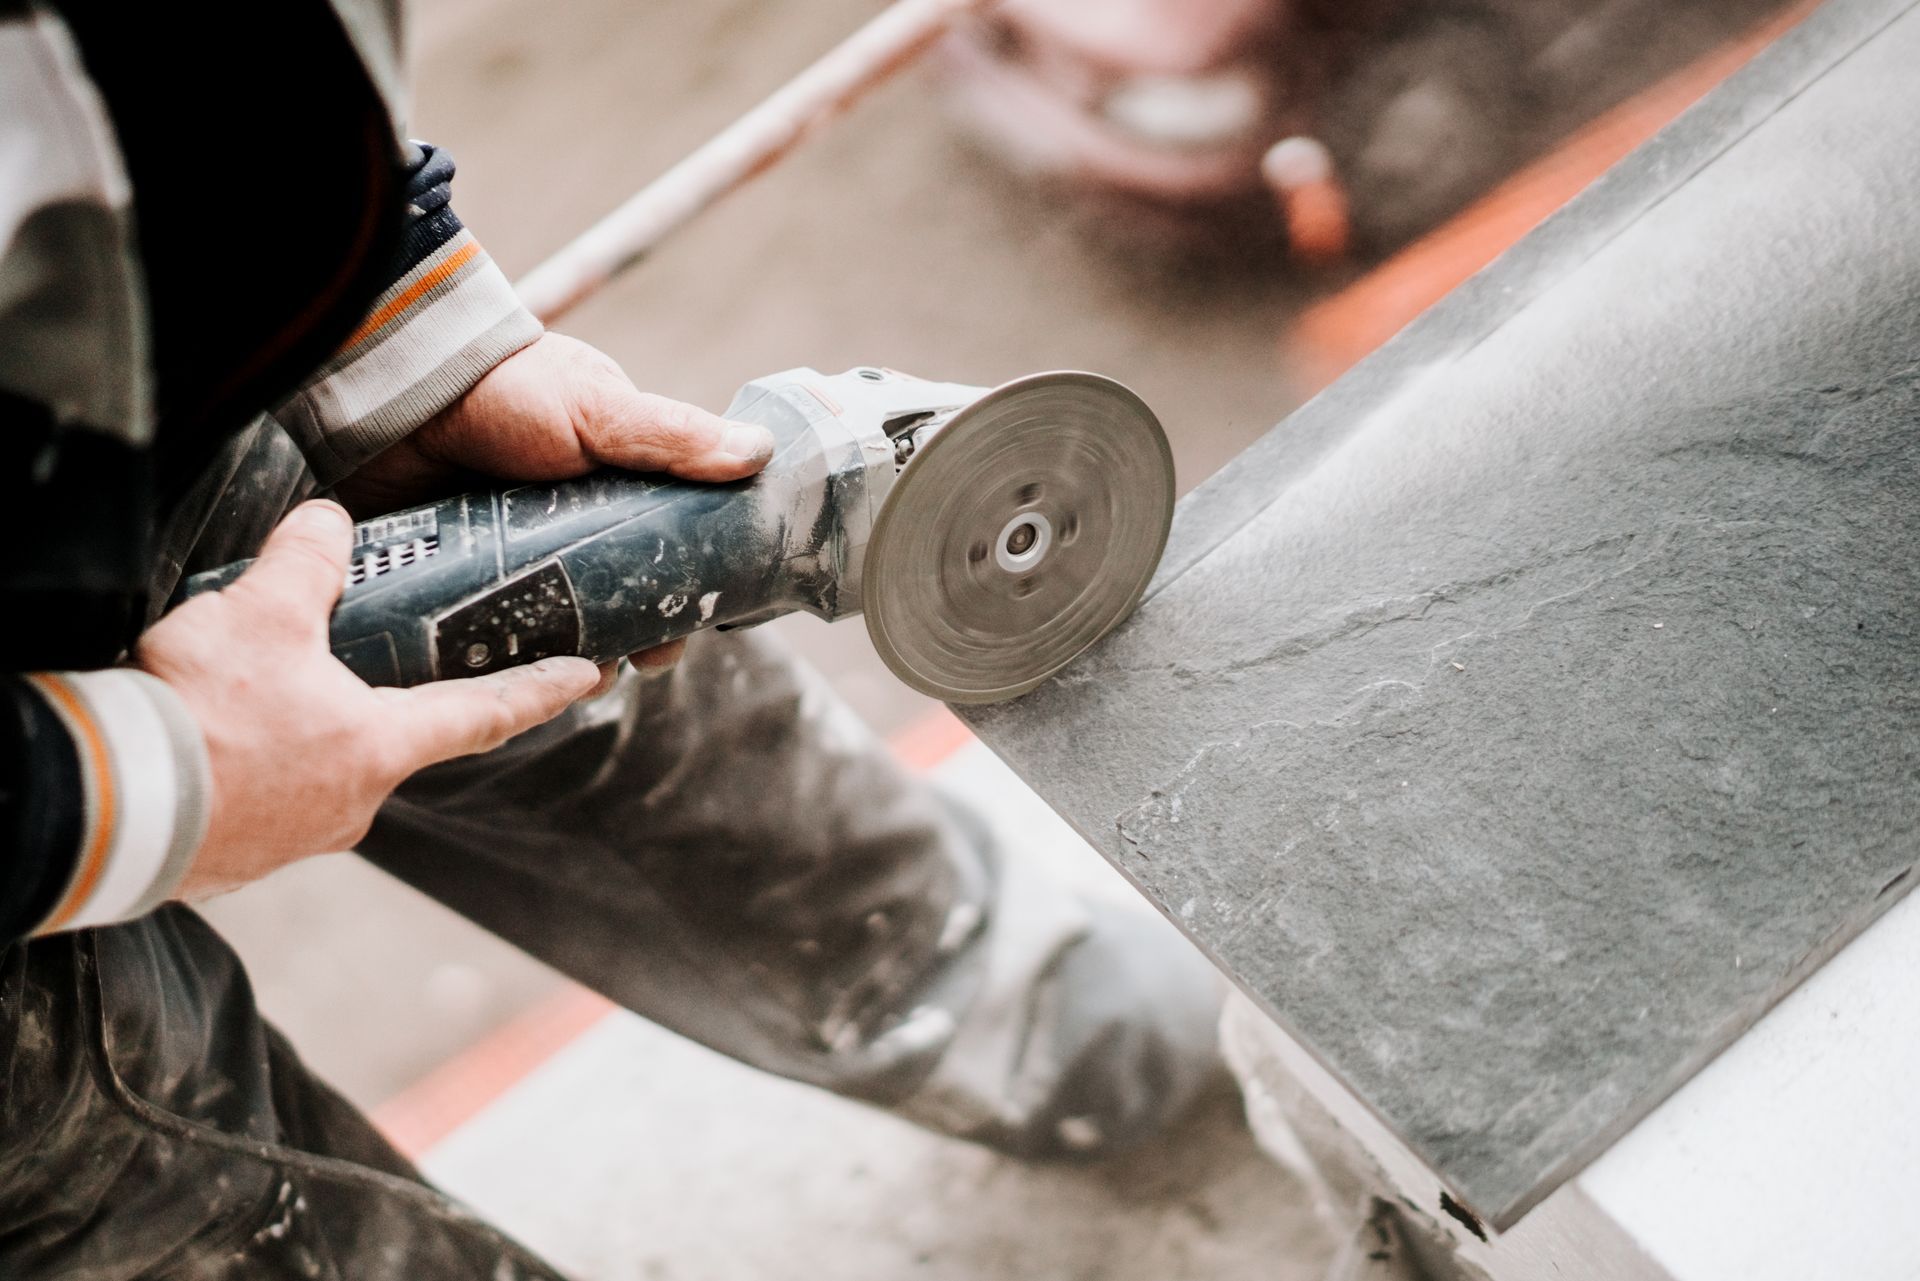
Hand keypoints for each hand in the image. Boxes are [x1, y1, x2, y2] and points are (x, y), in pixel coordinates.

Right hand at [138, 500, 600, 900]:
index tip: (592, 677)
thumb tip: (332, 522)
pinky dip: (259, 760)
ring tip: (265, 689)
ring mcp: (298, 836)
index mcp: (380, 747)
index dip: (543, 690)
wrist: (105, 807)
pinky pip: (268, 794)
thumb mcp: (262, 613)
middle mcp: (354, 802)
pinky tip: (221, 733)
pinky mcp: (240, 852)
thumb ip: (308, 561)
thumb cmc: (199, 717)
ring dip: (310, 729)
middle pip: (396, 738)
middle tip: (375, 662)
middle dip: (390, 699)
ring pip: (325, 765)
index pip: (488, 713)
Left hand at [336, 331, 774, 671]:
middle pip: (618, 597)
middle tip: (642, 660)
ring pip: (560, 625)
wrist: (393, 393)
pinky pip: (496, 634)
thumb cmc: (504, 390)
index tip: (692, 625)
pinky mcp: (460, 579)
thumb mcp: (599, 410)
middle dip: (637, 637)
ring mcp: (513, 554)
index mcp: (614, 482)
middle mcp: (567, 523)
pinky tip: (525, 680)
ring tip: (585, 677)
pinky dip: (515, 660)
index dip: (686, 591)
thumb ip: (672, 437)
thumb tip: (760, 453)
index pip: (668, 546)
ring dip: (579, 658)